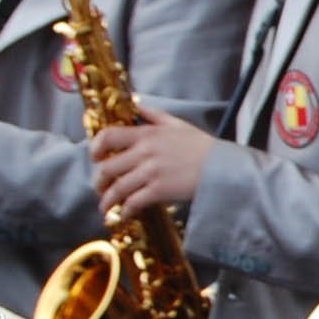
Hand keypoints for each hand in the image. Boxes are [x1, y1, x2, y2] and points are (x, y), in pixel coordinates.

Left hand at [91, 109, 214, 219]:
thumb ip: (154, 114)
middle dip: (99, 181)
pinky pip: (133, 202)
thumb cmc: (202, 147)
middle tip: (100, 187)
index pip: (108, 136)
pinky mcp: (159, 190)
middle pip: (108, 167)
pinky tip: (126, 214)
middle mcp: (144, 152)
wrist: (223, 167)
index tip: (95, 157)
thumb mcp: (178, 124)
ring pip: (117, 188)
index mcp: (147, 133)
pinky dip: (126, 210)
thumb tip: (136, 104)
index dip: (95, 148)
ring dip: (108, 200)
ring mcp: (151, 172)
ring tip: (107, 206)